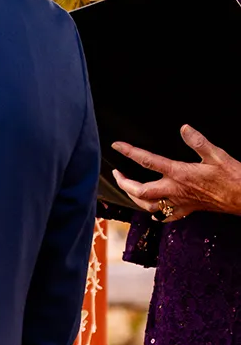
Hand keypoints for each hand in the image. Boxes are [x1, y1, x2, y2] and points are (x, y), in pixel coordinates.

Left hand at [112, 125, 240, 219]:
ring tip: (127, 189)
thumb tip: (184, 128)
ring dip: (134, 198)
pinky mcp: (186, 210)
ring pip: (147, 206)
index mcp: (178, 174)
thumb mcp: (216, 154)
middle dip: (123, 183)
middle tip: (116, 173)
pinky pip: (165, 216)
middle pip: (139, 191)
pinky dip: (155, 213)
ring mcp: (178, 203)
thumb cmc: (231, 176)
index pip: (147, 161)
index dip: (130, 152)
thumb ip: (198, 141)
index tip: (117, 146)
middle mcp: (174, 190)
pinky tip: (153, 211)